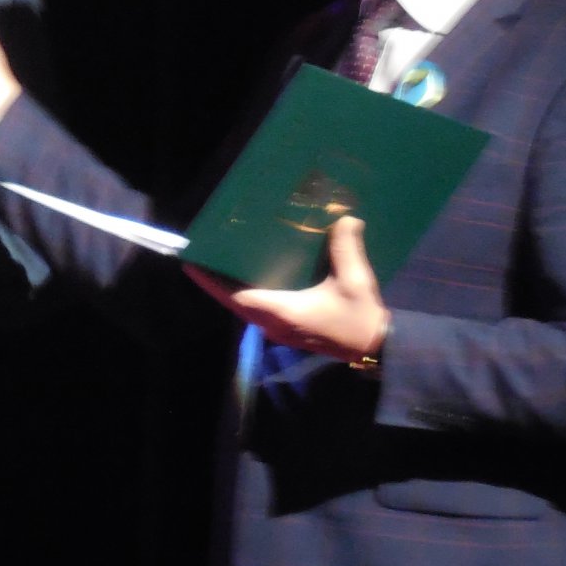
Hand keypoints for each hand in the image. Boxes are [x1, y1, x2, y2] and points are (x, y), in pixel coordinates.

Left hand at [186, 217, 390, 361]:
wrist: (374, 347)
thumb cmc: (360, 317)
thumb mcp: (356, 280)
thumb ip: (346, 248)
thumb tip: (345, 218)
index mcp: (282, 313)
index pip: (237, 296)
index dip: (212, 282)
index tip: (191, 265)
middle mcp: (273, 324)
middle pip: (234, 301)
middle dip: (216, 280)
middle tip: (203, 255)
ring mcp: (278, 329)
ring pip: (245, 306)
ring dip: (231, 287)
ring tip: (221, 261)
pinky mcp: (286, 329)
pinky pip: (258, 309)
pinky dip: (249, 292)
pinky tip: (252, 274)